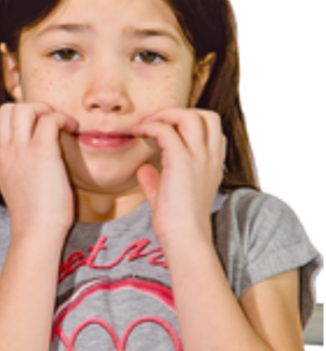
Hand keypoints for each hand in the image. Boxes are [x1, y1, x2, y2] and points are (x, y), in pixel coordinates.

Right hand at [0, 102, 78, 237]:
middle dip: (29, 108)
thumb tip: (38, 164)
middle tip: (49, 121)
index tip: (35, 132)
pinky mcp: (41, 151)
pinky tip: (72, 128)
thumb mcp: (17, 189)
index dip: (15, 124)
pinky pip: (49, 119)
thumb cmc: (35, 217)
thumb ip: (20, 171)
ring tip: (60, 123)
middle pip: (6, 110)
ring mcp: (20, 150)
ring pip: (23, 107)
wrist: (37, 231)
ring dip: (44, 109)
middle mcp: (5, 151)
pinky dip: (62, 118)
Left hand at [131, 108, 226, 246]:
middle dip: (183, 112)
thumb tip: (143, 168)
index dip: (192, 125)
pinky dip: (150, 126)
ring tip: (147, 124)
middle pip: (209, 116)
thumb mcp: (167, 198)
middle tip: (158, 122)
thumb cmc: (177, 223)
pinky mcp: (182, 161)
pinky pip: (166, 130)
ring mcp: (199, 158)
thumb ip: (156, 181)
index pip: (213, 132)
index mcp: (213, 166)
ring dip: (166, 114)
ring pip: (192, 116)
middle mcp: (210, 158)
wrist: (185, 238)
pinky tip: (137, 132)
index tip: (167, 132)